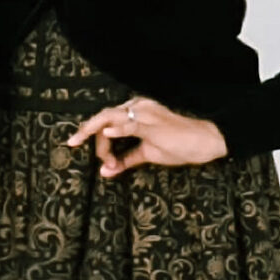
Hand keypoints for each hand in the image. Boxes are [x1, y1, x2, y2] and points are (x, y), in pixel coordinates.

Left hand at [65, 95, 226, 177]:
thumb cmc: (180, 144)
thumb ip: (126, 160)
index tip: (103, 163)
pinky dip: (117, 129)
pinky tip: (107, 134)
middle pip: (103, 119)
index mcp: (136, 111)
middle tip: (74, 145)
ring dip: (100, 140)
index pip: (107, 123)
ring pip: (110, 119)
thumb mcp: (148, 153)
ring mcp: (145, 113)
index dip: (99, 144)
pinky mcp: (154, 123)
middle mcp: (138, 107)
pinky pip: (131, 124)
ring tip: (89, 148)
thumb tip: (105, 171)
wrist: (205, 141)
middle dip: (90, 137)